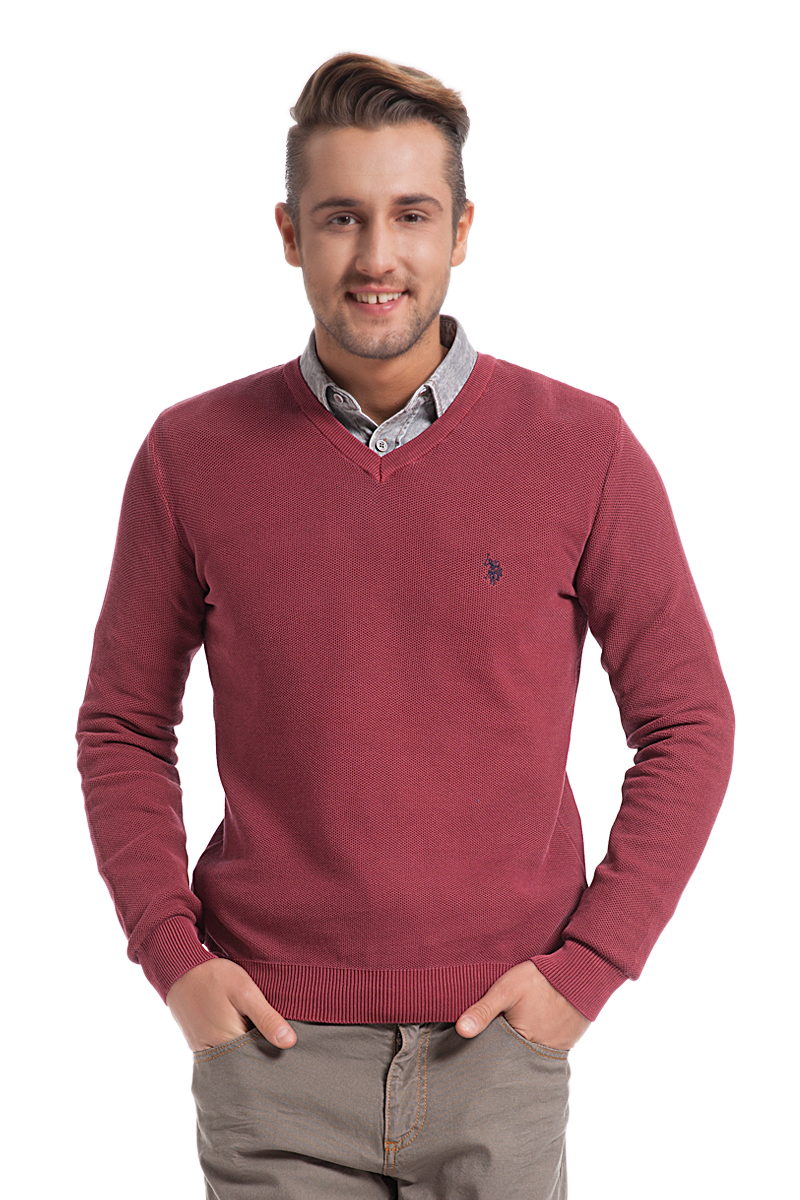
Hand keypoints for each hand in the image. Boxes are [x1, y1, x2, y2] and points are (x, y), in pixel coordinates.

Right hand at [166, 958, 296, 1051]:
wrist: (180, 969)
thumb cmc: (214, 977)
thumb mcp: (246, 992)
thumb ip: (266, 1018)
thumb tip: (289, 1043)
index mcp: (228, 1043)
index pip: (260, 1060)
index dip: (275, 1052)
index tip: (287, 1042)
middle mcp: (214, 1054)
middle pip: (246, 1062)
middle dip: (262, 1052)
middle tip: (274, 1034)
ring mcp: (204, 1051)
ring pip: (234, 1059)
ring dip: (247, 1048)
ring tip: (257, 1030)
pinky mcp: (199, 1045)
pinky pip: (222, 1053)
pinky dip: (234, 1045)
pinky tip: (241, 1029)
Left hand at [456, 960, 590, 1049]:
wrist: (583, 972)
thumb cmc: (542, 979)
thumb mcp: (507, 989)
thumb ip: (483, 1010)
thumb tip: (461, 1031)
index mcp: (520, 1042)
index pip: (495, 1054)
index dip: (484, 1047)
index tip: (474, 1043)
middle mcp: (538, 1053)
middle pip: (512, 1056)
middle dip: (502, 1049)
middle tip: (496, 1035)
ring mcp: (554, 1049)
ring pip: (528, 1052)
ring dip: (520, 1045)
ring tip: (515, 1030)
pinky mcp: (566, 1042)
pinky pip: (545, 1047)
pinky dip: (537, 1040)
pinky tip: (533, 1026)